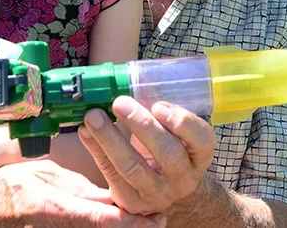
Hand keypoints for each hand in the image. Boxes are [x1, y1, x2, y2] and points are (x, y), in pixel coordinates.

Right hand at [0, 159, 168, 227]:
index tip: (157, 219)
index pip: (102, 219)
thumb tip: (113, 195)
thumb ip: (81, 191)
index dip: (133, 222)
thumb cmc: (11, 185)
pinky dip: (102, 227)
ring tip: (143, 220)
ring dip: (119, 226)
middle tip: (157, 220)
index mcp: (56, 209)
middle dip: (132, 227)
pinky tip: (116, 221)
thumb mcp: (48, 179)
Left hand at [78, 97, 215, 215]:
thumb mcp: (176, 132)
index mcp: (199, 155)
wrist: (166, 188)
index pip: (201, 139)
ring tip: (93, 116)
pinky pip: (111, 175)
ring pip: (133, 167)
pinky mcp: (131, 202)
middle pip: (167, 153)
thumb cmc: (169, 146)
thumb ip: (162, 113)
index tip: (159, 106)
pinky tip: (85, 131)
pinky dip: (96, 150)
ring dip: (110, 139)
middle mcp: (183, 178)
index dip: (181, 123)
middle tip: (119, 103)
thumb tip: (128, 83)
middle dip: (141, 125)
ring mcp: (158, 194)